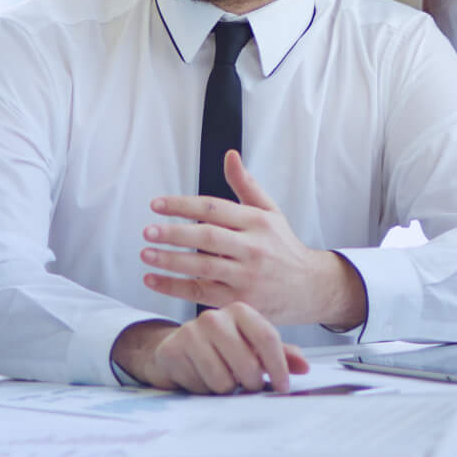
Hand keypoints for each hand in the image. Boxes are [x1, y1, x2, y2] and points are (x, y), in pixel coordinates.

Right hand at [110, 305, 309, 393]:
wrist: (175, 349)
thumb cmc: (219, 348)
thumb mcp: (251, 348)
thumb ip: (279, 354)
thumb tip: (304, 367)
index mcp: (240, 311)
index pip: (267, 337)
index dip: (279, 367)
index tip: (283, 387)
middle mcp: (215, 316)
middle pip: (248, 363)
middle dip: (251, 383)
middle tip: (247, 385)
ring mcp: (192, 331)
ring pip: (224, 379)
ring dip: (226, 388)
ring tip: (221, 378)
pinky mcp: (173, 349)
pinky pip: (200, 384)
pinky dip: (205, 389)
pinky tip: (201, 377)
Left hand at [140, 151, 367, 329]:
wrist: (310, 288)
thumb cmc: (283, 246)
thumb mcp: (270, 211)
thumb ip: (246, 185)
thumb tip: (229, 154)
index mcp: (258, 221)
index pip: (214, 208)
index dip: (183, 205)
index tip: (157, 204)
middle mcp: (253, 248)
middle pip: (207, 238)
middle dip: (174, 233)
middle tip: (148, 230)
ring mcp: (247, 277)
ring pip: (202, 268)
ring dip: (170, 261)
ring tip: (146, 254)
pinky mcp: (240, 302)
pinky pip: (201, 294)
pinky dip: (174, 288)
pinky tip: (153, 280)